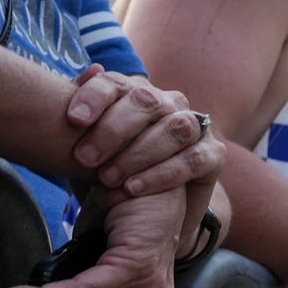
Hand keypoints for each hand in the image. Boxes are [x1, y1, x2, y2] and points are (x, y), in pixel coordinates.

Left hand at [67, 66, 224, 198]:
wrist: (149, 216)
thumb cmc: (113, 174)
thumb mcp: (88, 149)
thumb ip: (81, 114)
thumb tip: (88, 71)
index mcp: (136, 95)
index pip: (117, 83)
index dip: (95, 96)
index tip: (74, 120)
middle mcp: (170, 104)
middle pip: (147, 101)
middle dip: (114, 129)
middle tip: (84, 158)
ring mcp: (195, 128)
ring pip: (175, 128)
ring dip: (139, 153)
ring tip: (108, 178)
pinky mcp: (214, 155)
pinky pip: (193, 159)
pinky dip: (162, 174)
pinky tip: (134, 188)